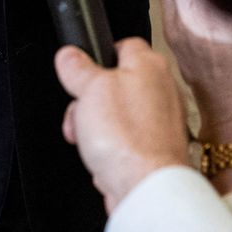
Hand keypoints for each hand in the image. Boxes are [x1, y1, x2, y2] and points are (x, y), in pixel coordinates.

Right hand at [55, 39, 192, 211]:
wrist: (145, 187)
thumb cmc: (126, 137)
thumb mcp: (89, 89)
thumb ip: (77, 68)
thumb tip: (69, 55)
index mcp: (150, 64)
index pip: (122, 45)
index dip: (97, 56)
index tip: (80, 71)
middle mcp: (162, 89)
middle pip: (115, 84)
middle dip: (90, 101)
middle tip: (79, 113)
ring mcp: (162, 121)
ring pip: (117, 115)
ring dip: (95, 129)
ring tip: (87, 141)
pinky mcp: (156, 148)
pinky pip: (125, 141)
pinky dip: (111, 149)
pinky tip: (103, 158)